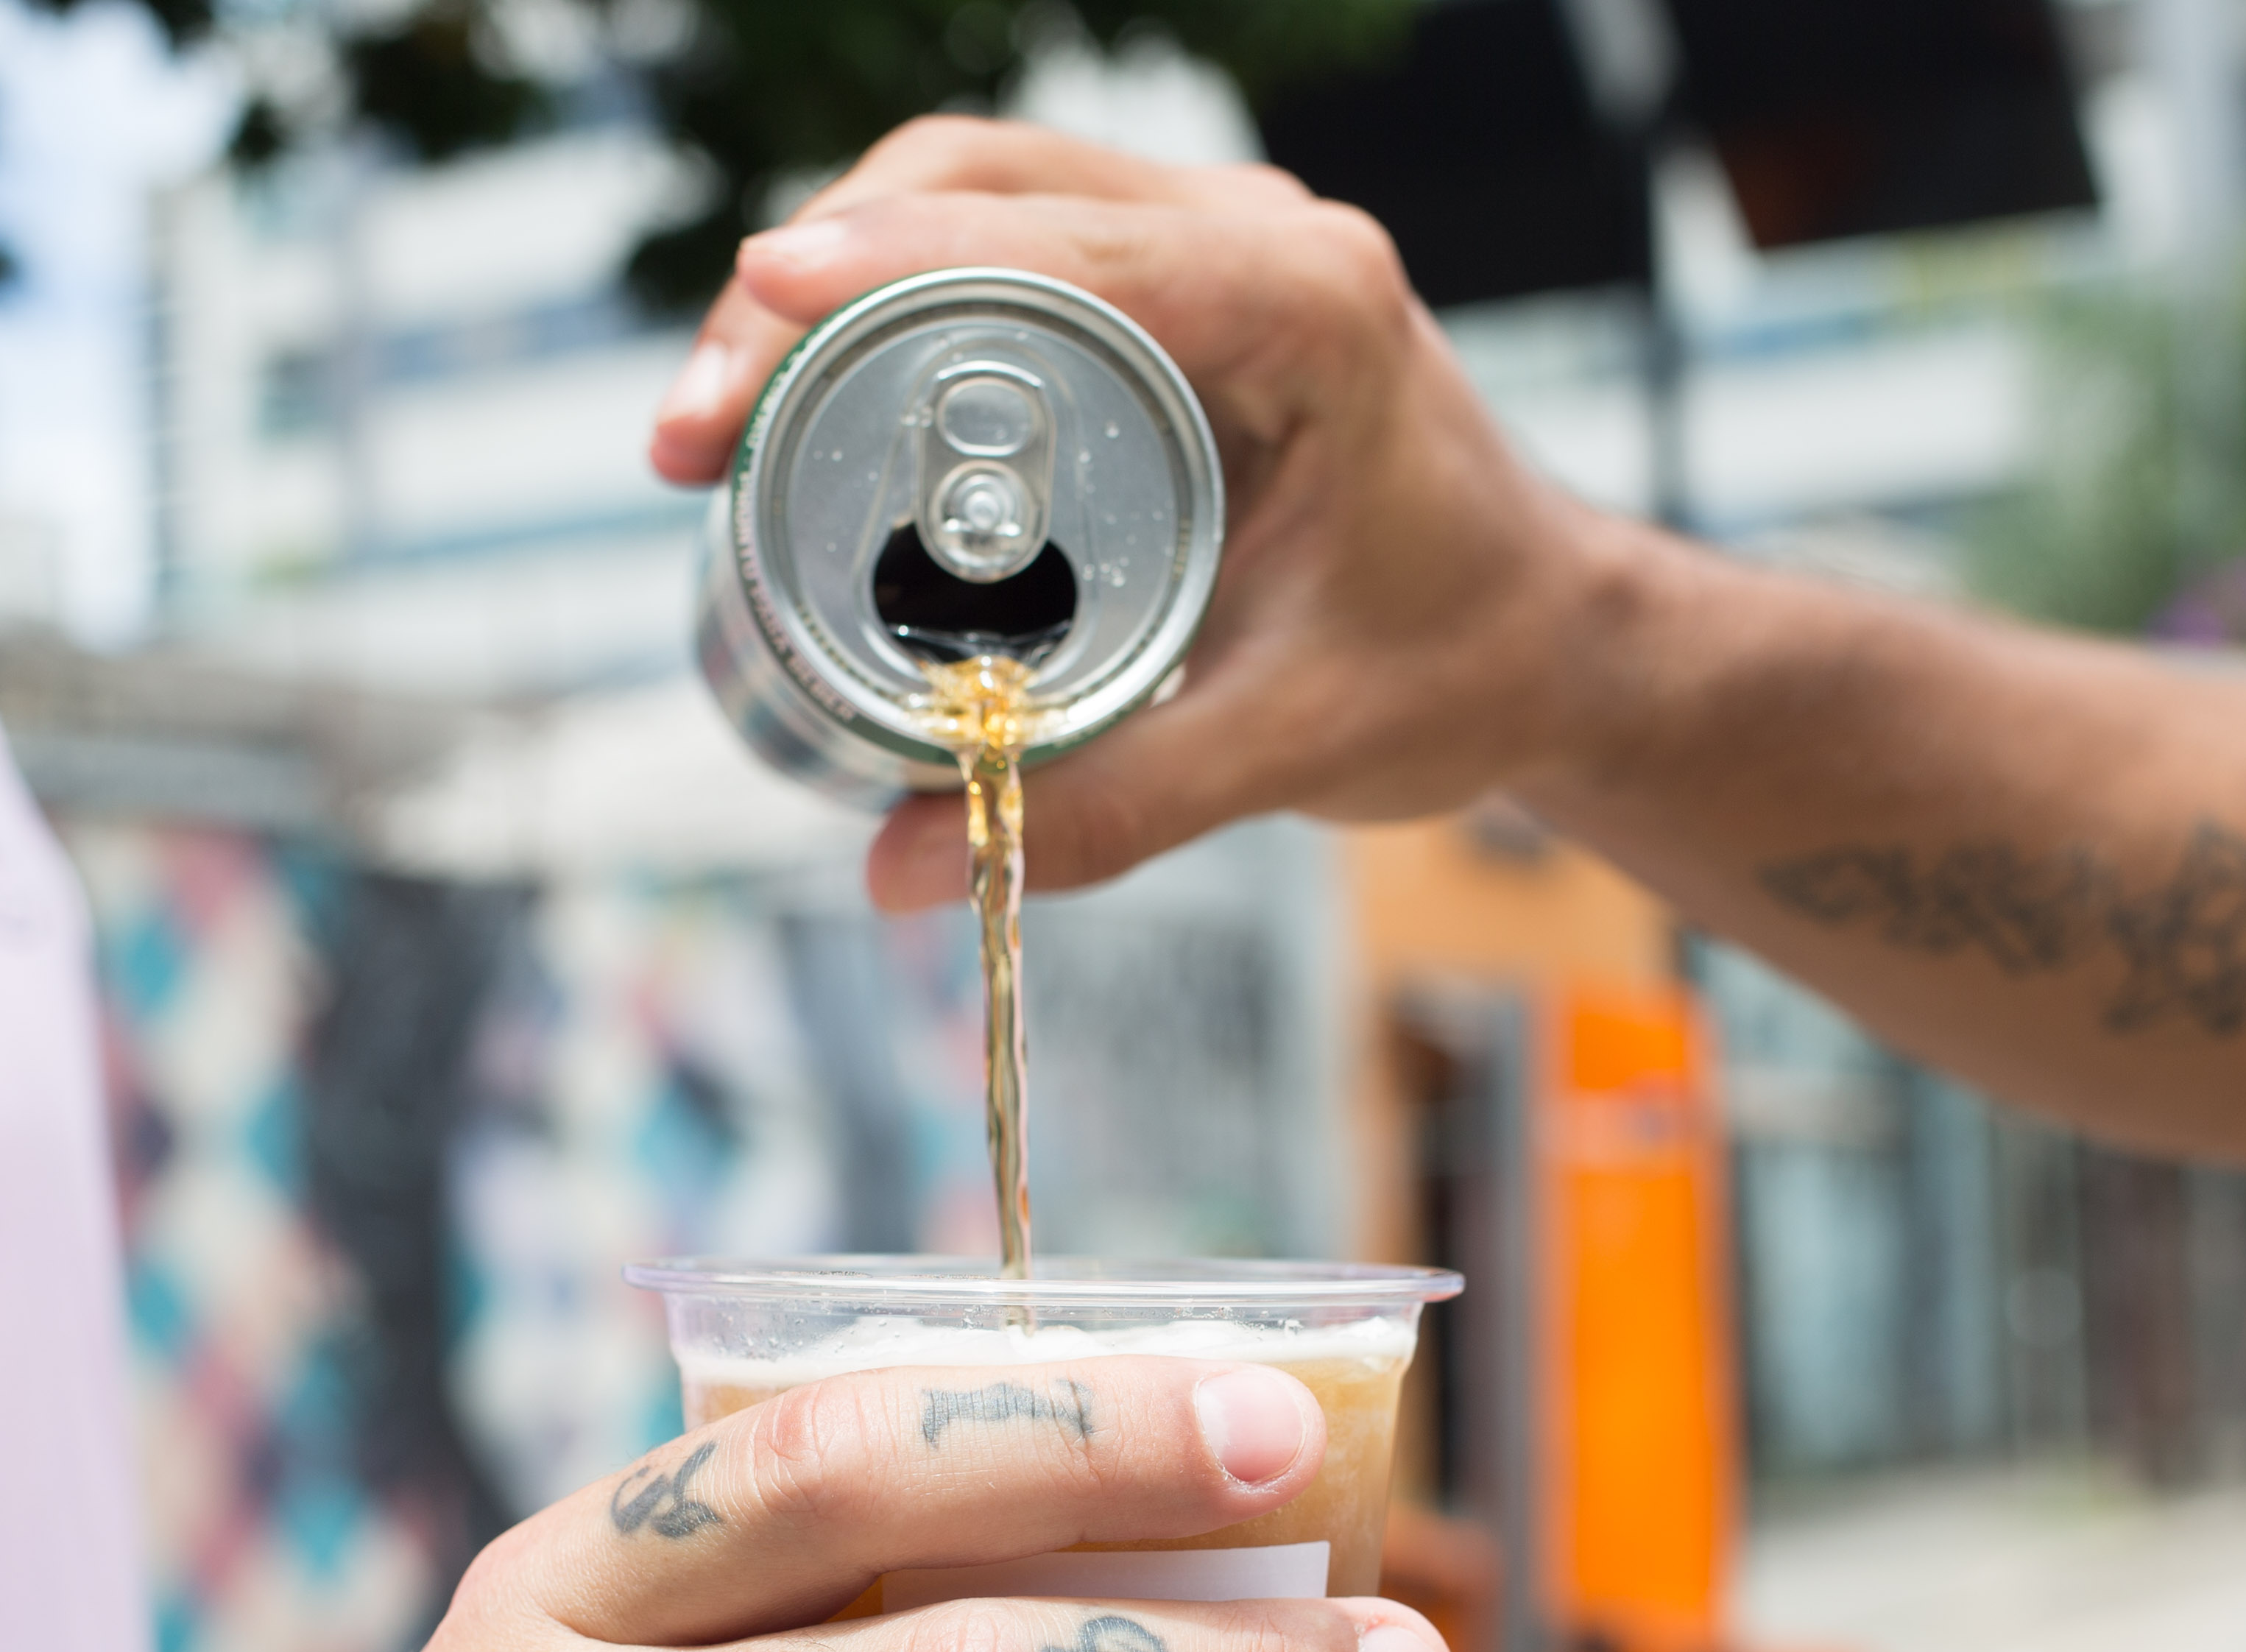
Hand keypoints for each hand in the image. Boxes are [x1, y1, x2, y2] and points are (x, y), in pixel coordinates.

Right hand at [647, 117, 1621, 911]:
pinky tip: (800, 409)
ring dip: (828, 285)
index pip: (1066, 244)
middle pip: (979, 190)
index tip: (756, 303)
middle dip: (813, 280)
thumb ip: (1110, 808)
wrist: (1546, 639)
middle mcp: (1251, 240)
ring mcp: (1202, 249)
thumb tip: (898, 867)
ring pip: (968, 202)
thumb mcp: (1292, 748)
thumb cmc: (1456, 665)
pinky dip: (883, 314)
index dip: (891, 263)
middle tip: (699, 423)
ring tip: (717, 421)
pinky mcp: (1159, 296)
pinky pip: (992, 262)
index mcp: (1307, 305)